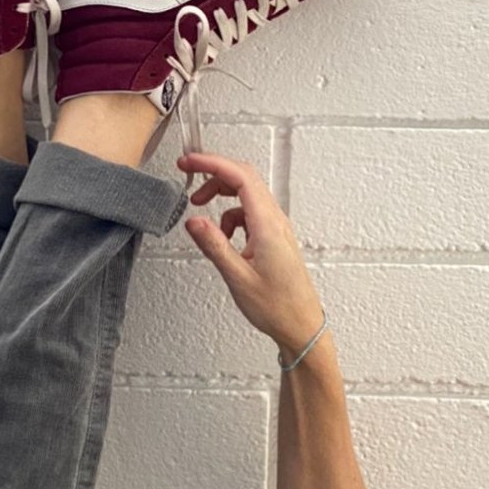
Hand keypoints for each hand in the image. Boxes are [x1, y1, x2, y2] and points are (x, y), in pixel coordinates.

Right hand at [177, 152, 323, 355]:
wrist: (301, 326)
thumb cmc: (276, 306)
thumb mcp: (237, 277)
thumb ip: (214, 245)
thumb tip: (193, 220)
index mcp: (267, 225)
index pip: (240, 178)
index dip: (212, 163)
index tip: (188, 162)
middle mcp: (275, 221)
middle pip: (244, 178)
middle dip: (213, 173)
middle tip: (187, 173)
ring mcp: (276, 228)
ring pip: (246, 195)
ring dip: (220, 196)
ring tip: (200, 212)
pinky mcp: (273, 237)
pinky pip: (249, 213)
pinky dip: (230, 217)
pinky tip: (222, 238)